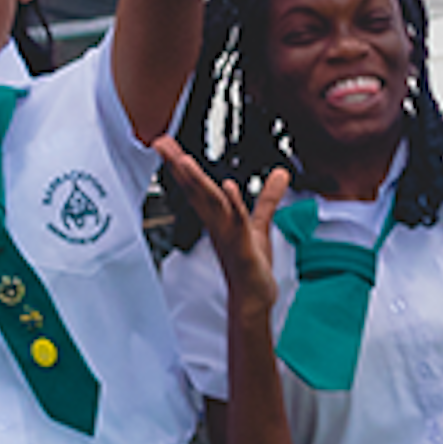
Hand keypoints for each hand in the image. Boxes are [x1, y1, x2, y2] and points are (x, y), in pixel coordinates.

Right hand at [156, 138, 291, 309]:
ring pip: (211, 205)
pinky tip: (226, 187)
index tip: (165, 144)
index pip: (197, 186)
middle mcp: (217, 225)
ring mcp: (227, 237)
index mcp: (217, 217)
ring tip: (183, 161)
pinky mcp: (242, 250)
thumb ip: (268, 197)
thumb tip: (281, 173)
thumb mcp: (260, 224)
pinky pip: (236, 224)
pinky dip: (231, 205)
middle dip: (178, 167)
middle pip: (196, 191)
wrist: (254, 299)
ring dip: (197, 183)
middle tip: (161, 143)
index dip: (181, 165)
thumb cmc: (251, 265)